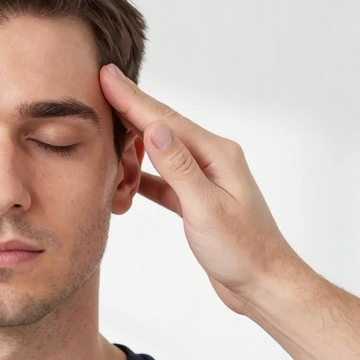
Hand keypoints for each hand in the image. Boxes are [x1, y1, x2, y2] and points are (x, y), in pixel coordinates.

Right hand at [99, 64, 308, 313]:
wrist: (264, 285)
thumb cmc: (243, 251)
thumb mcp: (206, 208)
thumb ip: (179, 167)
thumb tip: (154, 127)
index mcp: (216, 154)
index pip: (164, 119)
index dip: (131, 97)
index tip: (105, 75)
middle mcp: (210, 159)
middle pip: (160, 127)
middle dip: (127, 108)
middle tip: (96, 88)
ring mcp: (204, 178)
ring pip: (158, 152)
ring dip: (130, 143)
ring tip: (102, 127)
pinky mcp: (196, 200)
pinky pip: (161, 179)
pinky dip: (139, 175)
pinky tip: (123, 172)